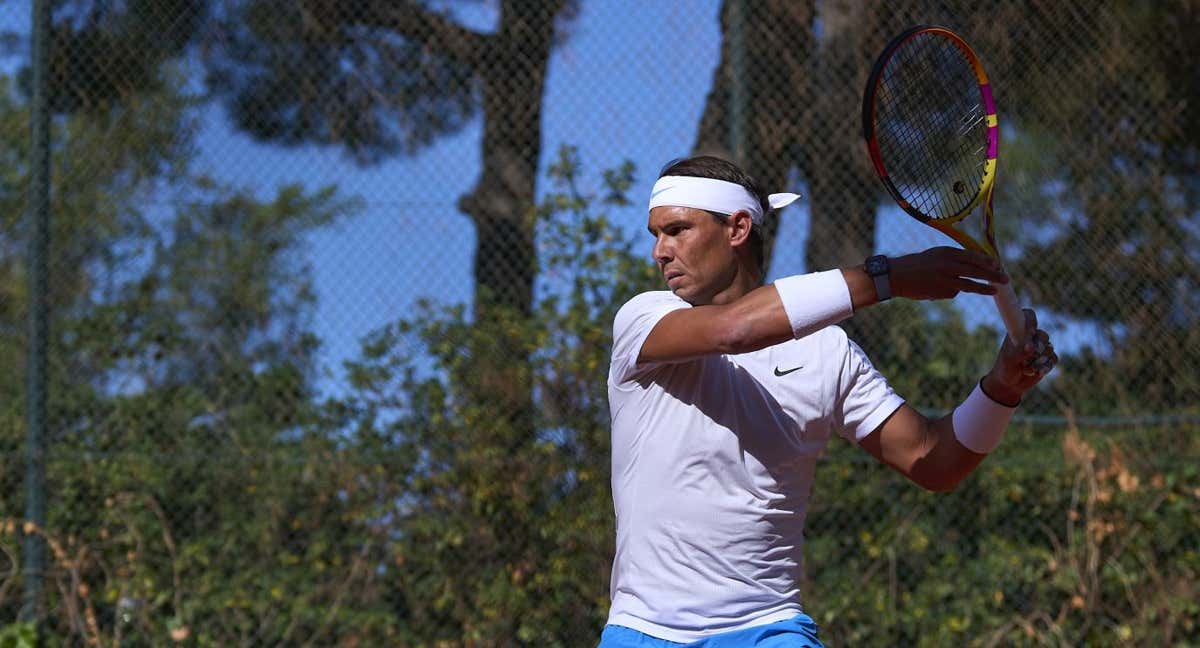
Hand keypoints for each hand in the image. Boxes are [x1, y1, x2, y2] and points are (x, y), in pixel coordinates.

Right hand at [889, 247, 1009, 300]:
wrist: (897, 276)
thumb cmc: (919, 264)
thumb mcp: (937, 255)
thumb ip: (955, 258)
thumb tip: (978, 264)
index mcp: (947, 252)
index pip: (972, 256)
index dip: (987, 261)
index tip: (997, 265)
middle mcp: (948, 264)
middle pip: (975, 270)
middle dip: (992, 275)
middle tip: (1005, 279)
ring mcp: (945, 279)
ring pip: (969, 284)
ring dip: (984, 288)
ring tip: (995, 291)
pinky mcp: (941, 292)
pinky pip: (954, 292)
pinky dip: (952, 291)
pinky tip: (939, 289)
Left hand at [982, 308, 1057, 404]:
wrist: (1010, 384)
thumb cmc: (1005, 368)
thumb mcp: (1009, 360)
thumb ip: (1020, 352)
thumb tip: (1031, 347)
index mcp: (1018, 331)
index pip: (1027, 315)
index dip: (1031, 319)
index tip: (1030, 331)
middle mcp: (1030, 337)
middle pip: (1043, 334)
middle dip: (1039, 345)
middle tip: (1033, 353)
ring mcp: (1040, 347)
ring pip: (1049, 348)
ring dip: (1039, 360)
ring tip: (1026, 367)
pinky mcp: (1048, 358)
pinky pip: (1054, 359)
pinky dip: (1045, 367)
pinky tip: (1035, 372)